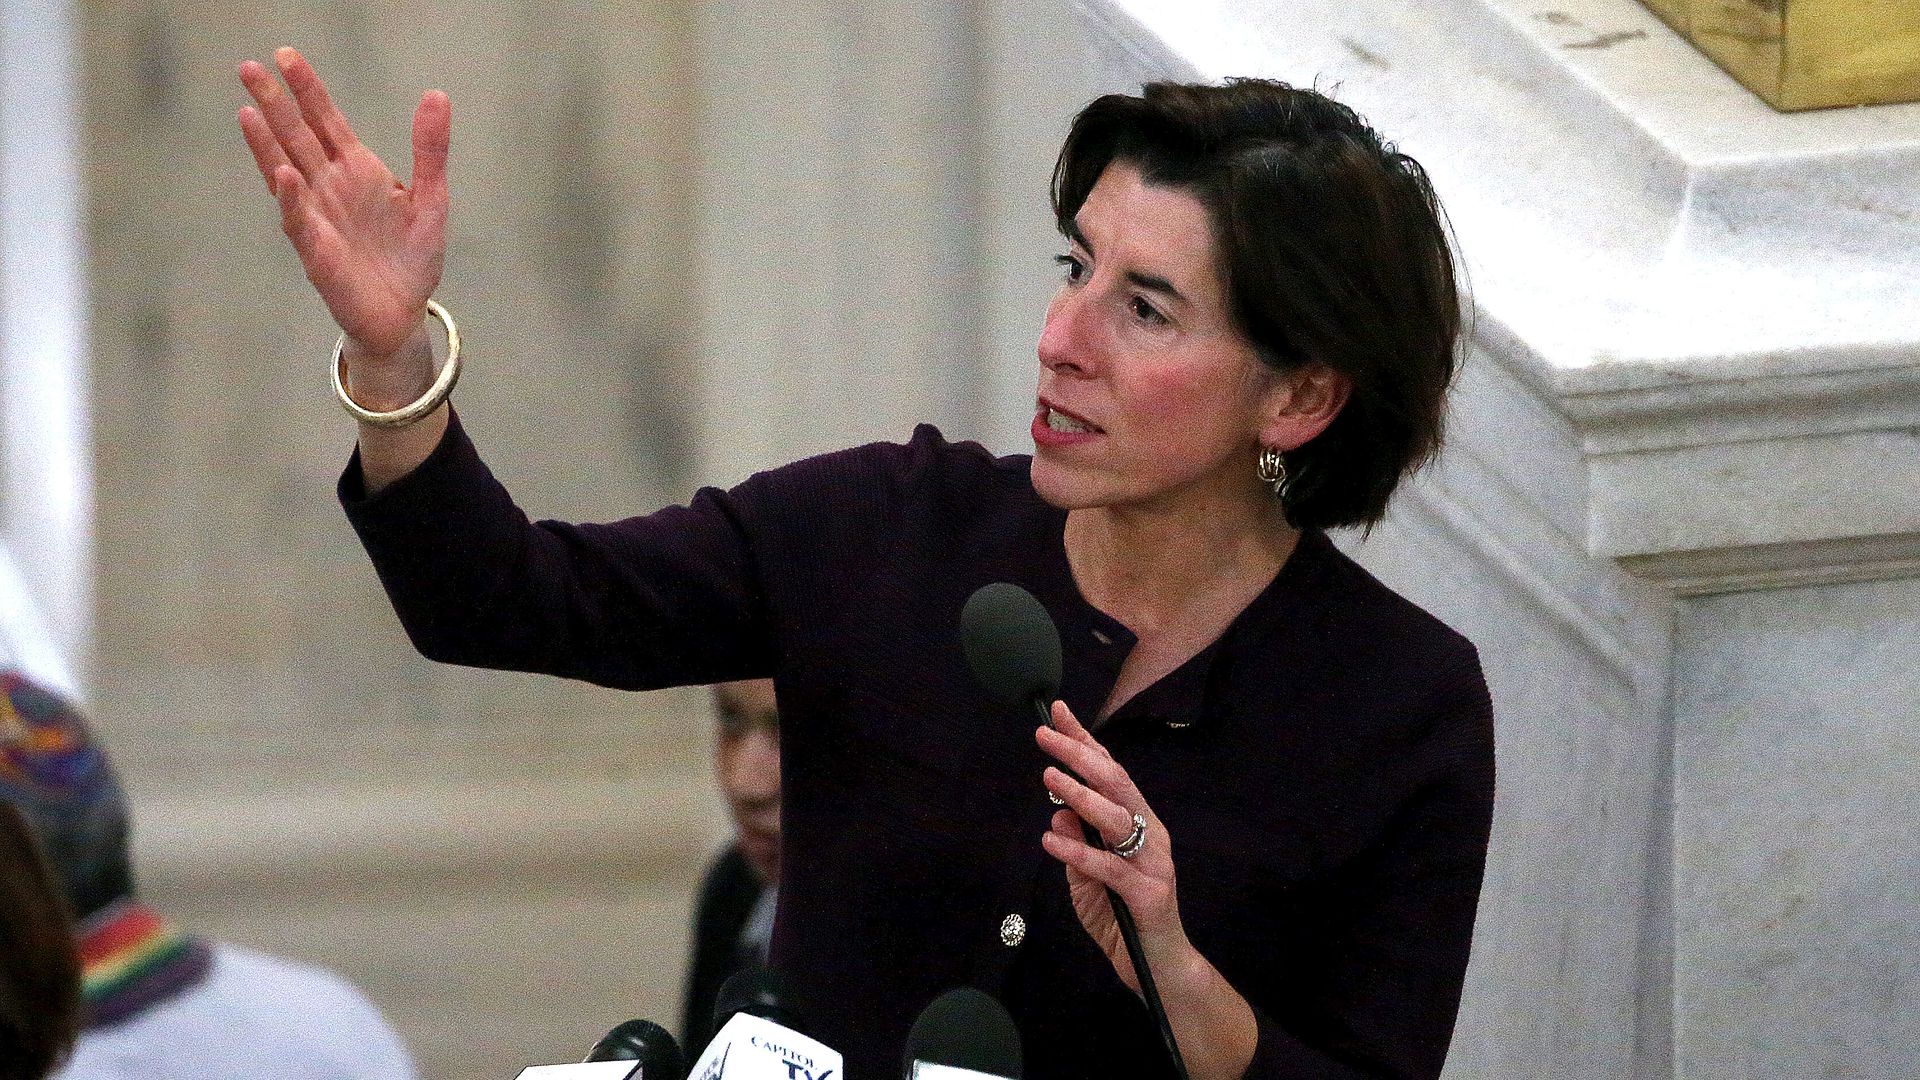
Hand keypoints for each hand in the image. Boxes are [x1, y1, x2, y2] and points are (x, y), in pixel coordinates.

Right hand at [237, 47, 447, 359]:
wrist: (404, 313)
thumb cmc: (412, 256)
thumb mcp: (432, 198)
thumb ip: (430, 149)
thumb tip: (436, 95)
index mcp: (357, 171)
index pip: (326, 121)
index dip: (308, 90)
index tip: (286, 55)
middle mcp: (330, 188)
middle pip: (297, 138)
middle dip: (275, 104)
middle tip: (250, 67)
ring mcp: (319, 217)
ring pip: (285, 172)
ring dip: (266, 144)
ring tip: (249, 111)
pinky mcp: (317, 251)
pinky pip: (299, 221)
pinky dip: (291, 198)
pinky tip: (284, 174)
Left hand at [1036, 700, 1186, 994]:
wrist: (1157, 970)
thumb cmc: (1122, 920)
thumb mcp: (1088, 879)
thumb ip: (1077, 847)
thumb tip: (1057, 813)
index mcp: (1138, 824)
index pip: (1109, 772)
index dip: (1084, 741)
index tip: (1057, 712)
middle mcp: (1150, 835)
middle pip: (1116, 783)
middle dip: (1079, 754)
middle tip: (1044, 735)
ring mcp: (1154, 863)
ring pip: (1117, 818)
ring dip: (1081, 795)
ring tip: (1049, 778)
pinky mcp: (1150, 894)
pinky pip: (1111, 868)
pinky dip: (1079, 853)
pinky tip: (1052, 842)